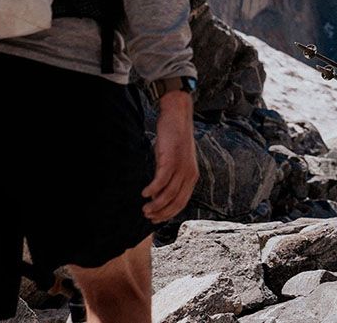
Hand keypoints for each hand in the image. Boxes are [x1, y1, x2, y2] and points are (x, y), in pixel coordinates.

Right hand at [142, 90, 197, 222]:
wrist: (178, 117)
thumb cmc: (175, 139)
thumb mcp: (177, 161)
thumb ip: (172, 177)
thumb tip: (159, 193)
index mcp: (192, 176)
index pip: (182, 203)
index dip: (169, 213)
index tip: (157, 219)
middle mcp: (189, 174)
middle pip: (176, 202)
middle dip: (161, 213)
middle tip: (148, 216)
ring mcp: (181, 167)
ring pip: (168, 194)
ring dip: (155, 204)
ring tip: (144, 209)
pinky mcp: (171, 159)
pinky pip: (161, 180)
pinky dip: (152, 190)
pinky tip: (144, 193)